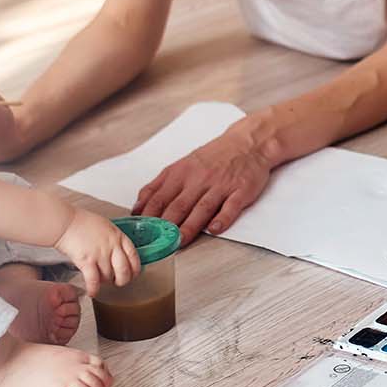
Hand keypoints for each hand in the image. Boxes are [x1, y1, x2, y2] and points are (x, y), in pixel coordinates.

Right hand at [54, 208, 139, 295]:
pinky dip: (94, 289)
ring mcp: (100, 254)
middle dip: (122, 280)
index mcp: (118, 236)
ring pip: (108, 277)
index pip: (134, 257)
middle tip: (117, 281)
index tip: (132, 274)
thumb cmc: (80, 222)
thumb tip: (118, 252)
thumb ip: (113, 239)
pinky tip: (92, 292)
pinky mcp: (87, 261)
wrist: (64, 222)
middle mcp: (112, 246)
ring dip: (104, 282)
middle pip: (125, 271)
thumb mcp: (105, 226)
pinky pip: (94, 281)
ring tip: (98, 280)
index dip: (135, 269)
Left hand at [133, 124, 279, 242]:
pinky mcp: (241, 190)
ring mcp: (220, 185)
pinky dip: (222, 219)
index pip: (158, 196)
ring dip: (189, 227)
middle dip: (165, 226)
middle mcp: (199, 178)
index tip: (139, 232)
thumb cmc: (213, 157)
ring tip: (179, 242)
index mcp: (181, 172)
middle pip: (178, 205)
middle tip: (156, 243)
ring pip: (201, 208)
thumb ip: (160, 185)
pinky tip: (214, 229)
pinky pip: (230, 206)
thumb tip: (139, 208)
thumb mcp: (182, 165)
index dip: (147, 216)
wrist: (248, 143)